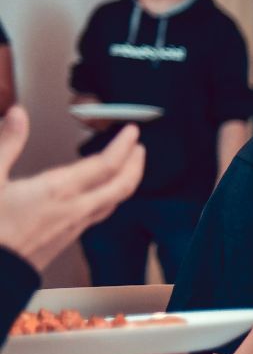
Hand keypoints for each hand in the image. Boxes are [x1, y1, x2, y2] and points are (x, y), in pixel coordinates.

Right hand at [0, 105, 145, 271]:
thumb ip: (7, 143)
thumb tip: (18, 114)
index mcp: (58, 191)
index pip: (105, 165)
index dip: (123, 146)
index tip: (132, 131)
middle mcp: (74, 210)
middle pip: (122, 186)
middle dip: (136, 164)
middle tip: (139, 147)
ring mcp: (74, 227)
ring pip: (114, 202)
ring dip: (126, 181)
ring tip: (127, 167)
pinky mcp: (68, 239)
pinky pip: (100, 214)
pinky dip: (110, 197)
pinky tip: (101, 194)